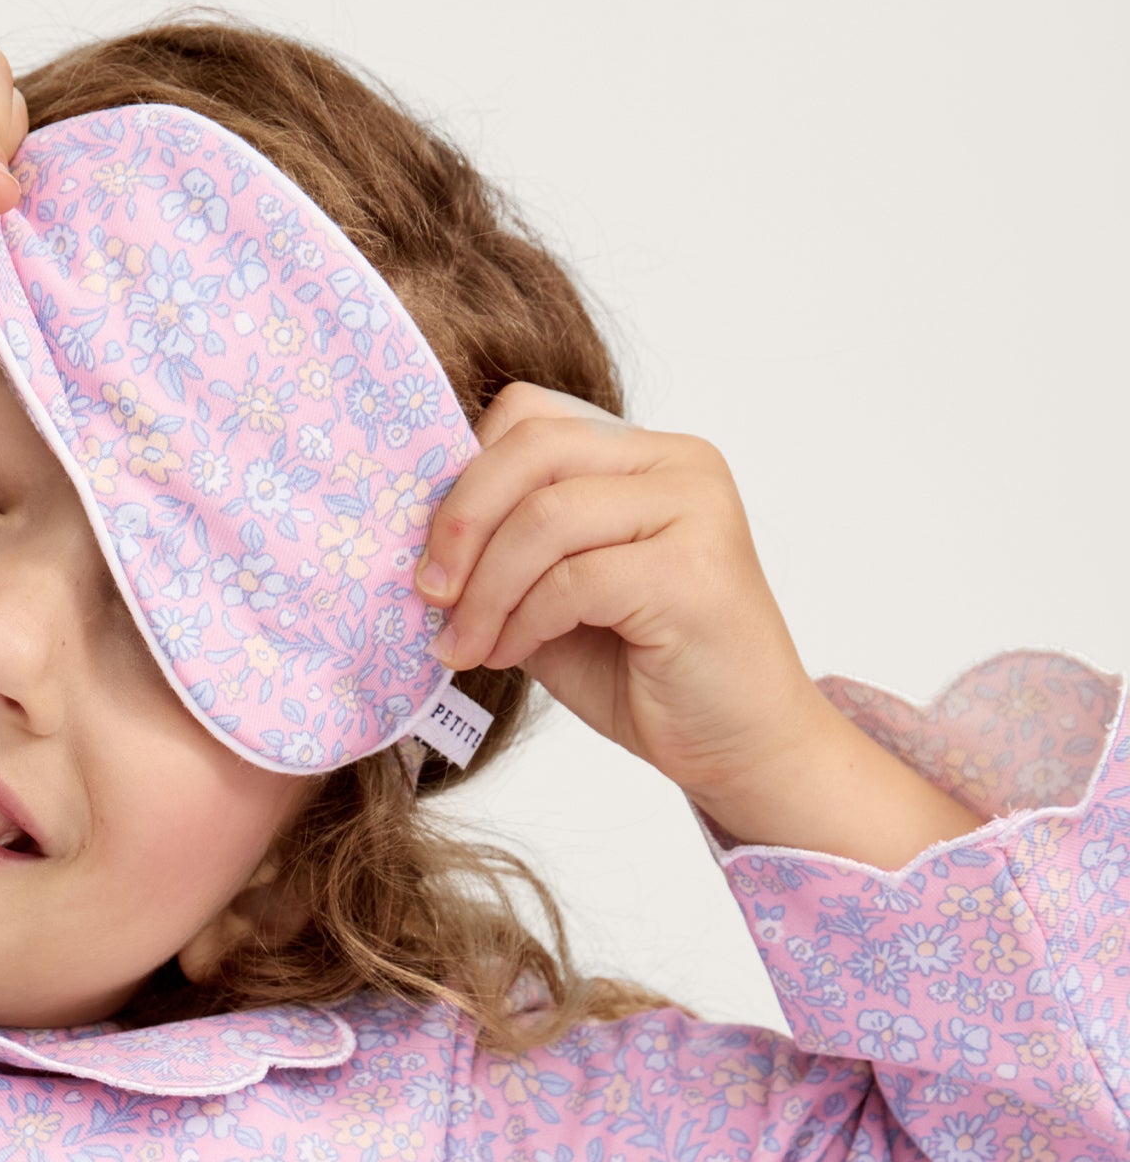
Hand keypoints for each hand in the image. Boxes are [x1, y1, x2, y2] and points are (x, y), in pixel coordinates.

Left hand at [415, 384, 970, 864]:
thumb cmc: (648, 676)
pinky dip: (522, 620)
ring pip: (544, 516)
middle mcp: (678, 463)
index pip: (530, 415)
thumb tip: (422, 546)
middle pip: (532, 448)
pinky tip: (508, 655)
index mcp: (645, 455)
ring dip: (484, 590)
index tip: (430, 556)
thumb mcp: (555, 601)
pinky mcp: (693, 569)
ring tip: (466, 646)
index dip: (462, 479)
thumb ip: (507, 555)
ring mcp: (694, 508)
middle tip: (429, 595)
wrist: (739, 746)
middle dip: (459, 525)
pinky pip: (572, 577)